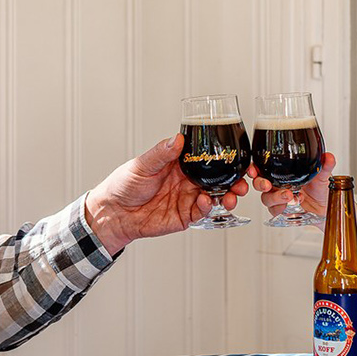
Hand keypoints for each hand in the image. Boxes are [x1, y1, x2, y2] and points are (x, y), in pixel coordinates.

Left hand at [83, 133, 250, 254]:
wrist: (113, 212)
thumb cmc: (124, 184)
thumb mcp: (142, 164)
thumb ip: (162, 153)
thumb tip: (178, 138)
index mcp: (179, 164)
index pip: (207, 160)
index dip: (224, 160)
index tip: (238, 158)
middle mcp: (187, 181)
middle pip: (218, 180)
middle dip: (234, 181)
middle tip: (243, 182)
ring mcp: (187, 199)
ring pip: (215, 197)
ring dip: (227, 196)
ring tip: (231, 196)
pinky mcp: (184, 216)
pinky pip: (202, 212)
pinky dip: (208, 207)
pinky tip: (207, 202)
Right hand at [249, 151, 336, 219]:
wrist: (326, 209)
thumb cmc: (320, 190)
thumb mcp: (323, 176)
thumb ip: (324, 166)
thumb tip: (327, 156)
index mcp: (283, 173)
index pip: (263, 168)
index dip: (254, 168)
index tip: (254, 169)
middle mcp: (277, 185)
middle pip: (259, 183)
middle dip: (260, 184)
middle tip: (268, 185)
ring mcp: (279, 199)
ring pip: (267, 198)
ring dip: (275, 197)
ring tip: (288, 196)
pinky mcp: (282, 211)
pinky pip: (275, 211)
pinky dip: (281, 208)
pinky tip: (290, 205)